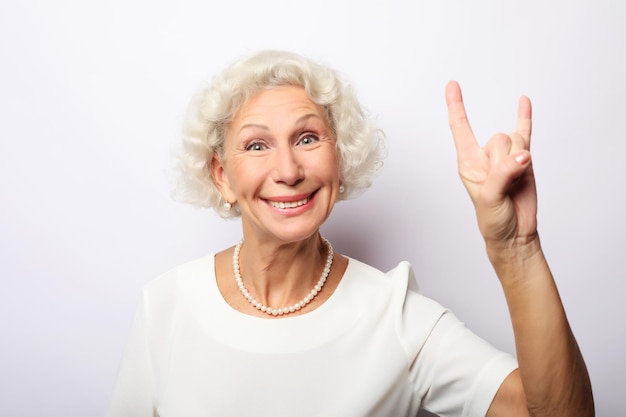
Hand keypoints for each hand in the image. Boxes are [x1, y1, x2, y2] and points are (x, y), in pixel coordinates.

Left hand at [445, 81, 536, 246]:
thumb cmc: (493, 219)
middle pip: (499, 137)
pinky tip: (523, 101)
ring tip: (515, 182)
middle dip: (506, 159)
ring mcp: (506, 156)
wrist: (515, 233)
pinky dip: (525, 116)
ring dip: (520, 159)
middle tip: (504, 183)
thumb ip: (502, 174)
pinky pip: (526, 132)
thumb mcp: (489, 198)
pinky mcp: (524, 159)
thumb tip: (522, 155)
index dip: (457, 106)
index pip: (460, 129)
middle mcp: (485, 157)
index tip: (452, 84)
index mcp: (467, 163)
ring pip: (516, 140)